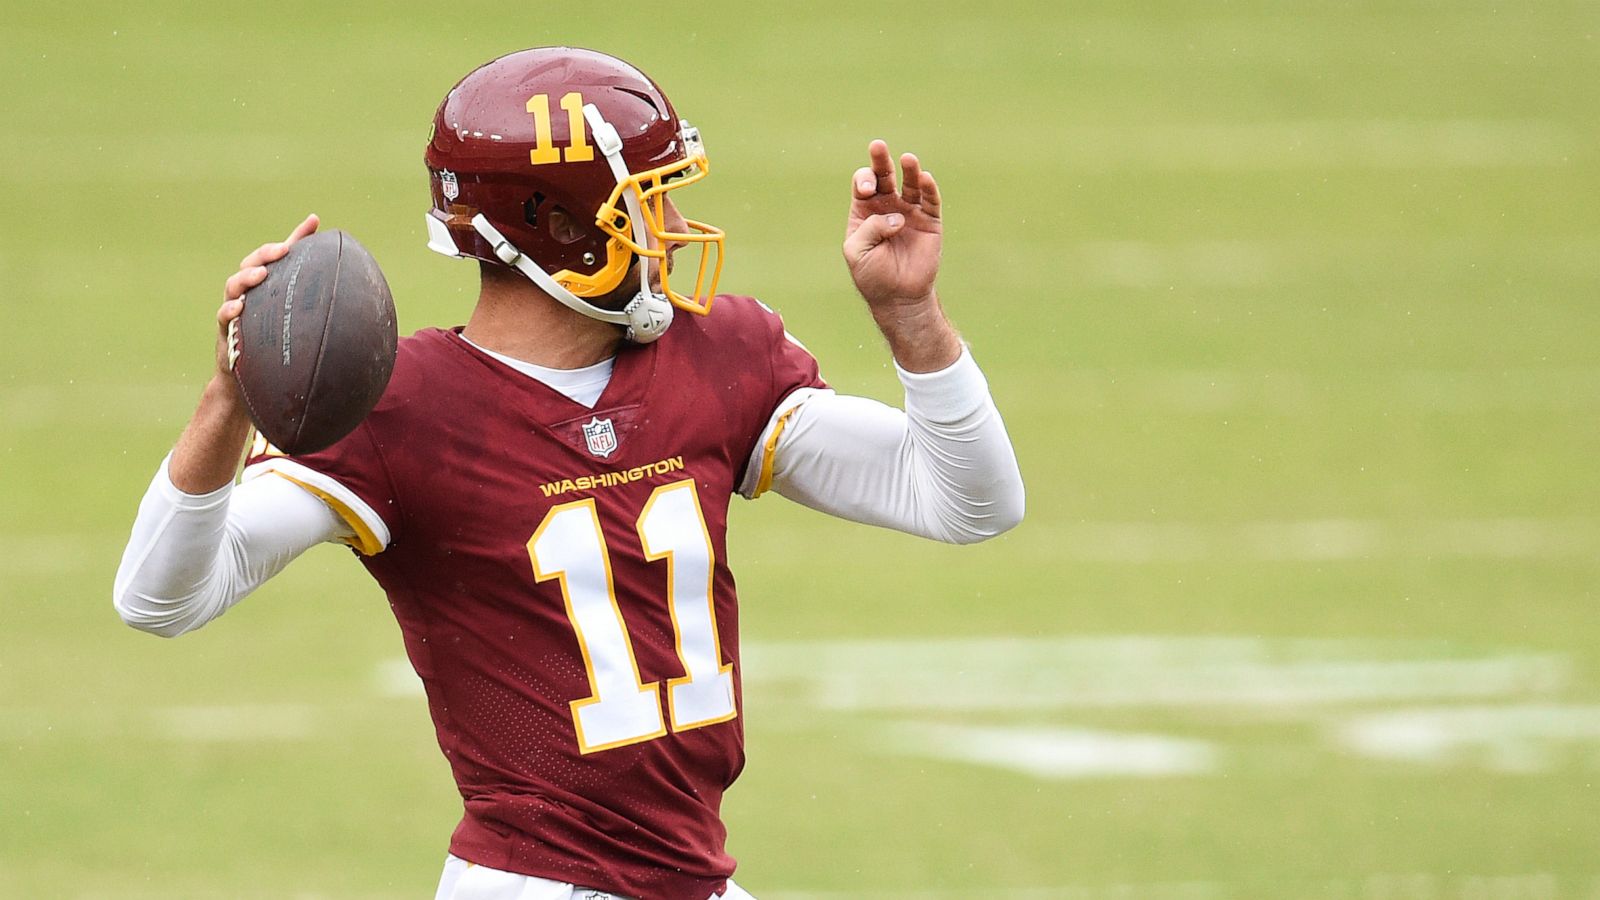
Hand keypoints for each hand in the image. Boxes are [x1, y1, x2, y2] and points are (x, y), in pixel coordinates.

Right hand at [212, 214, 319, 386]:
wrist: (248, 377)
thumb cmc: (273, 340)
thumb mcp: (295, 320)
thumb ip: (314, 300)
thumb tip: (347, 283)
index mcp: (267, 286)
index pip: (280, 255)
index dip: (296, 236)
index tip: (314, 222)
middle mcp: (248, 292)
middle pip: (251, 263)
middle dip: (266, 253)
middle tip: (282, 250)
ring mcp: (234, 309)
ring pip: (233, 285)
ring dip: (246, 277)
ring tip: (261, 274)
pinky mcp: (226, 330)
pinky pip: (223, 317)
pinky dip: (229, 310)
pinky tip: (239, 308)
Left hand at [842, 140, 941, 309]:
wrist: (898, 297)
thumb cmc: (872, 275)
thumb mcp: (857, 252)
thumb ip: (869, 229)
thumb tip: (897, 218)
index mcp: (865, 211)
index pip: (863, 184)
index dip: (864, 180)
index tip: (867, 190)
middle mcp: (888, 206)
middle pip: (885, 176)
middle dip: (881, 161)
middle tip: (877, 146)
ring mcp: (910, 212)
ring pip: (910, 184)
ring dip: (909, 170)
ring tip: (908, 159)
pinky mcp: (930, 221)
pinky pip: (931, 200)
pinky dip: (929, 188)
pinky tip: (925, 178)